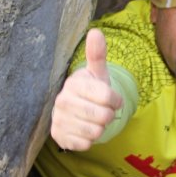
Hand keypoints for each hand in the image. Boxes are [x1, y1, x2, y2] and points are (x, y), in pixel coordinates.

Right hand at [50, 29, 123, 151]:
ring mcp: (59, 120)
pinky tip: (84, 130)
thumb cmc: (90, 90)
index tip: (112, 99)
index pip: (107, 96)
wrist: (75, 111)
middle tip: (103, 111)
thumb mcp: (97, 73)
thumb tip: (95, 31)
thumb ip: (97, 54)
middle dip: (109, 115)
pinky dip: (89, 140)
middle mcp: (62, 101)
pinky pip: (85, 145)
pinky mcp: (59, 137)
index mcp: (74, 84)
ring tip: (93, 120)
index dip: (115, 100)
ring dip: (100, 128)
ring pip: (96, 132)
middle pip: (103, 116)